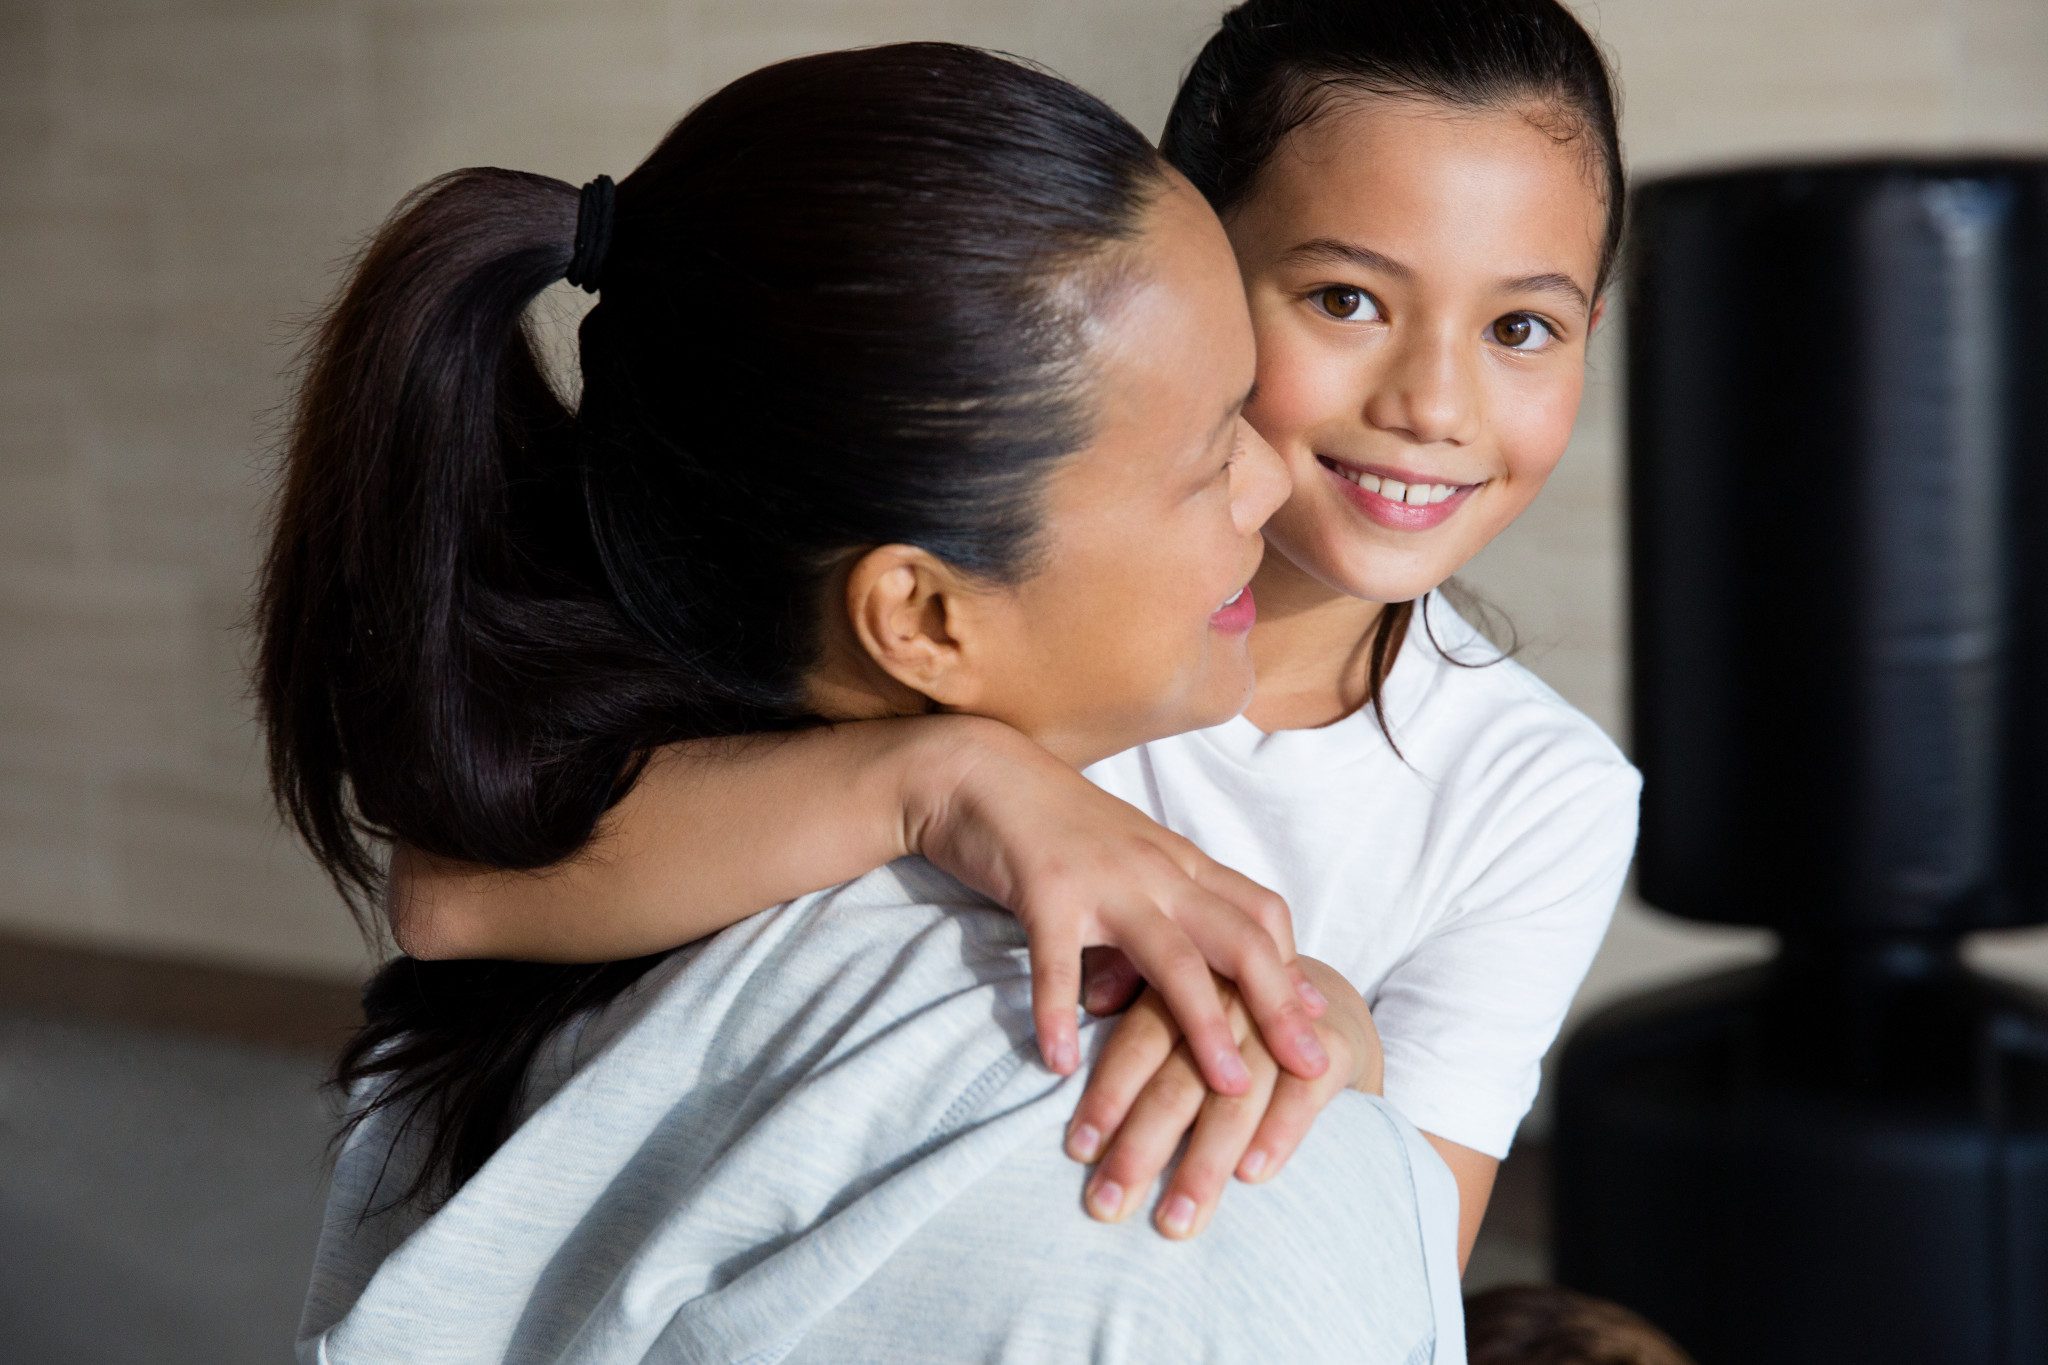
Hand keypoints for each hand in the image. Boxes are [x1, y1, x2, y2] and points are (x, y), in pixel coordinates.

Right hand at [912, 720, 1331, 1095]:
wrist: (980, 771)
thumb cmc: (1053, 827)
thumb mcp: (1122, 866)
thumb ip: (1152, 921)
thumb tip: (1164, 997)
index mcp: (1179, 862)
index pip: (1260, 913)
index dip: (1293, 969)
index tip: (1318, 1024)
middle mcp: (1156, 869)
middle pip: (1240, 939)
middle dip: (1281, 1006)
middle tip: (1310, 1067)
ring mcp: (1104, 879)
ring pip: (1173, 957)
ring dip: (1205, 1025)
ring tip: (1229, 1087)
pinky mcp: (1045, 890)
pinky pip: (1058, 961)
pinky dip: (1058, 1013)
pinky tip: (1059, 1062)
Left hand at [1062, 958, 1381, 1239]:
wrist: (1323, 998)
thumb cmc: (1226, 1010)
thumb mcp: (1176, 993)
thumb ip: (1127, 998)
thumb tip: (1077, 1018)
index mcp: (1184, 981)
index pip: (1138, 1040)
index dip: (1109, 1096)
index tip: (1079, 1152)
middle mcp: (1232, 997)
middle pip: (1181, 1079)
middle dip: (1141, 1148)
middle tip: (1107, 1205)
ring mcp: (1283, 1024)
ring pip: (1236, 1098)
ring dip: (1204, 1164)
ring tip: (1174, 1220)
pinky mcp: (1334, 1046)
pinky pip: (1303, 1095)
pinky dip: (1277, 1134)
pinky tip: (1251, 1176)